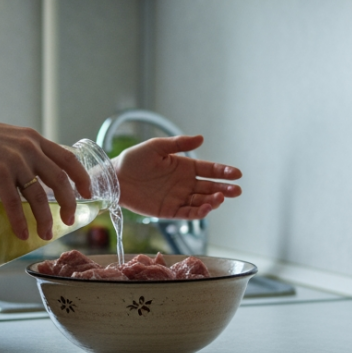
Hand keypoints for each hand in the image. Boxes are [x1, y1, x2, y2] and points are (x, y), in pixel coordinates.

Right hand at [0, 117, 91, 240]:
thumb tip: (39, 176)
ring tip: (45, 234)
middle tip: (69, 220)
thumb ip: (28, 153)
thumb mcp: (13, 139)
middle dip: (69, 203)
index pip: (68, 159)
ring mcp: (14, 161)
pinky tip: (22, 233)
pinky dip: (20, 220)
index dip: (82, 178)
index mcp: (36, 140)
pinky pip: (13, 202)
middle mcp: (29, 149)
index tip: (87, 193)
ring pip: (38, 195)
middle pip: (59, 180)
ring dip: (44, 218)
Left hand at [114, 135, 241, 218]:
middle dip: (224, 189)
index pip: (209, 170)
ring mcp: (178, 198)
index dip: (223, 172)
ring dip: (213, 201)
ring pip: (201, 202)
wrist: (115, 179)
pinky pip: (187, 214)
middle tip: (236, 190)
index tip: (237, 174)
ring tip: (220, 198)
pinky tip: (206, 208)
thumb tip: (201, 138)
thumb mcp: (156, 147)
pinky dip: (198, 213)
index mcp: (184, 167)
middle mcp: (184, 184)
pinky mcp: (169, 211)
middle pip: (209, 187)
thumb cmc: (133, 160)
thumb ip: (178, 144)